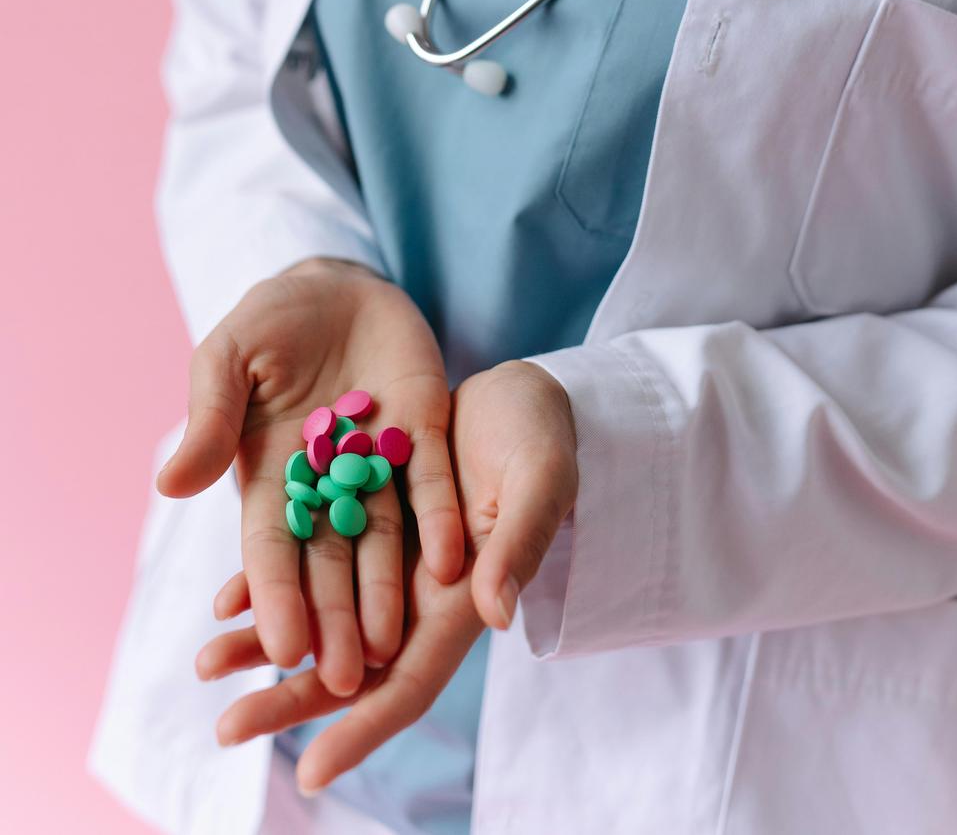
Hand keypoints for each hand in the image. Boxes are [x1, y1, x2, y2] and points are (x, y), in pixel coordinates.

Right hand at [155, 256, 464, 693]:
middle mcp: (327, 482)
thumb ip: (209, 417)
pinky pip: (432, 484)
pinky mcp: (423, 433)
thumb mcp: (227, 358)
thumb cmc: (269, 321)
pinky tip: (451, 561)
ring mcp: (378, 462)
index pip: (271, 546)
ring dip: (385, 591)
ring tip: (389, 647)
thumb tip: (169, 484)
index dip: (276, 595)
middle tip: (341, 678)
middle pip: (330, 560)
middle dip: (332, 617)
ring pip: (383, 538)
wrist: (337, 283)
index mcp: (270, 473)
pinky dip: (439, 521)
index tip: (282, 645)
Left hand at [193, 359, 577, 796]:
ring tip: (204, 663)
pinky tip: (223, 597)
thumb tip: (497, 614)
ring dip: (263, 643)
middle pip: (348, 667)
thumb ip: (521, 543)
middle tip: (226, 729)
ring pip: (320, 619)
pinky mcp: (363, 516)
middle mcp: (416, 596)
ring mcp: (386, 560)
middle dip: (289, 702)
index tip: (308, 772)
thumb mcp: (541, 482)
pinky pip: (309, 561)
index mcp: (462, 602)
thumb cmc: (542, 439)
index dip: (361, 729)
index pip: (408, 684)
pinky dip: (269, 581)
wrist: (518, 395)